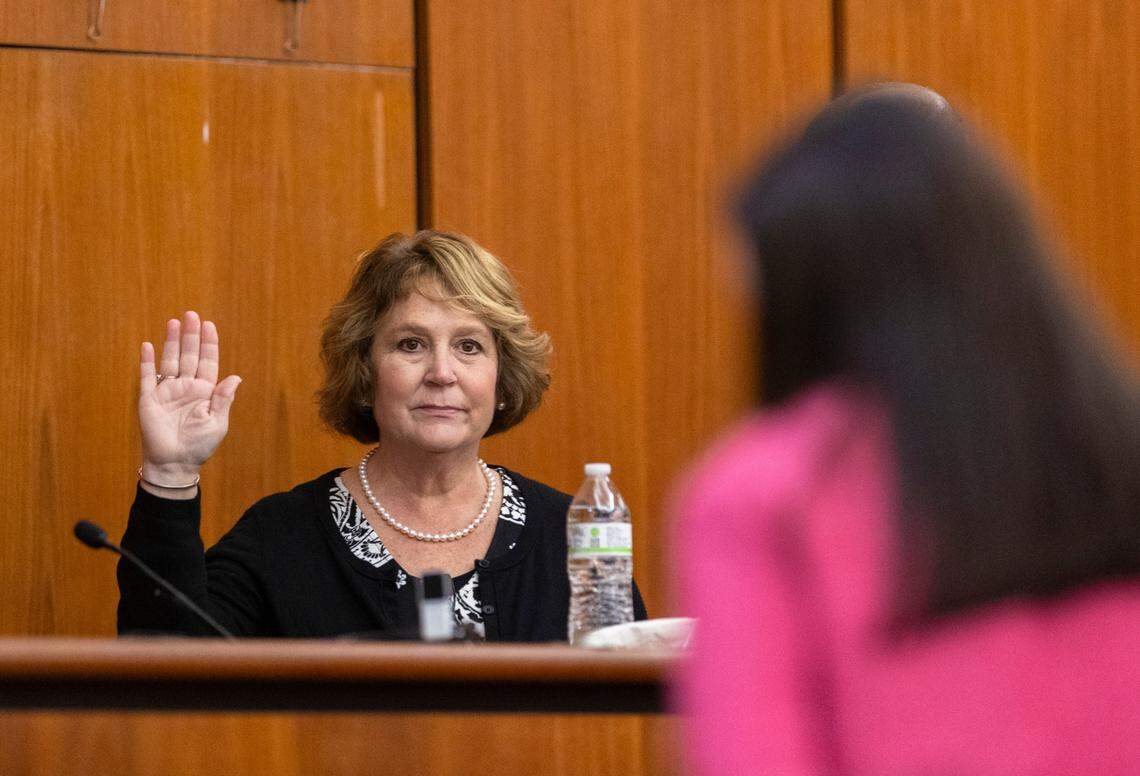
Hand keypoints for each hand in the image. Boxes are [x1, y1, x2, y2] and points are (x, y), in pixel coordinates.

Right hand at [138, 311, 241, 482]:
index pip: (207, 362)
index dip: (208, 344)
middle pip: (189, 355)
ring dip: (171, 342)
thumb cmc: (199, 445)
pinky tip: (148, 345)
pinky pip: (147, 377)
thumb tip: (236, 377)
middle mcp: (186, 387)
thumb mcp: (217, 422)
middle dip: (191, 336)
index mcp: (205, 391)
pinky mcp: (149, 399)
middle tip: (192, 315)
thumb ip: (224, 399)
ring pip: (170, 361)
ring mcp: (167, 392)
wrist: (174, 463)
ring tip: (174, 322)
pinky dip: (147, 361)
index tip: (209, 325)